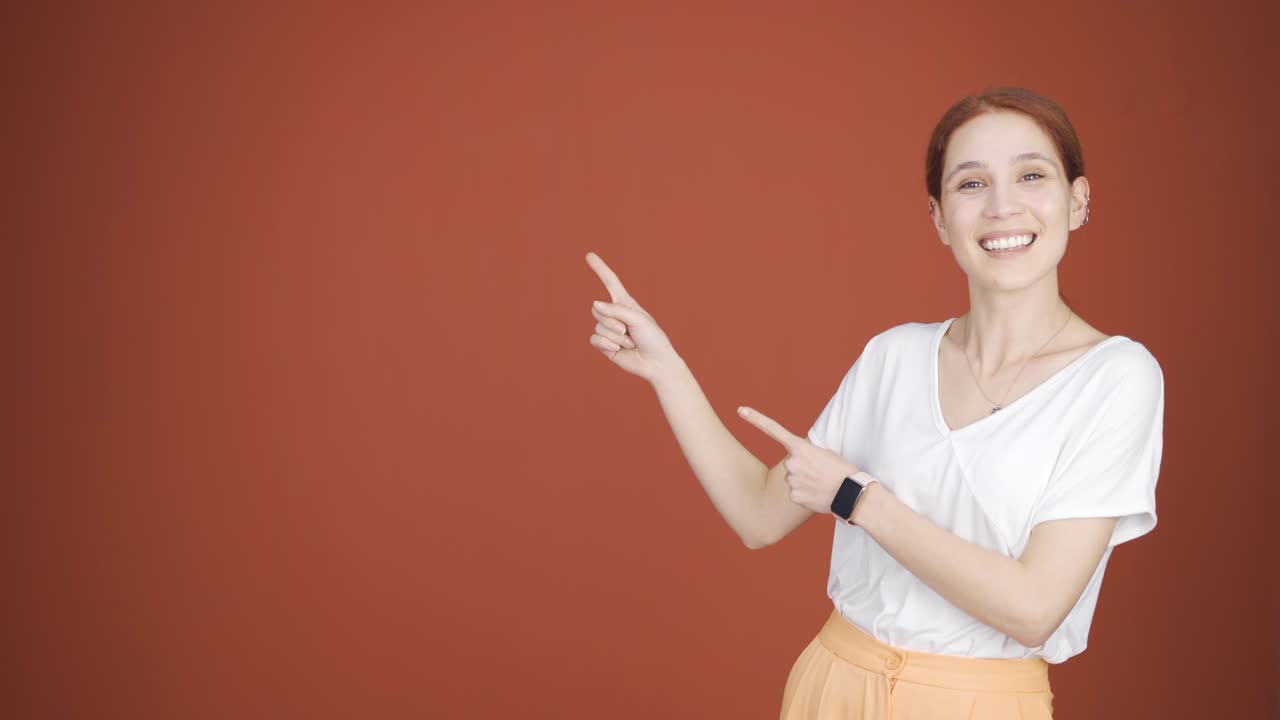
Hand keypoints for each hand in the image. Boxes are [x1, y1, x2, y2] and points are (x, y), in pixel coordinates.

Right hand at [585, 251, 680, 382]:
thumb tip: (594, 304)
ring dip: (615, 336)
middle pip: (598, 310)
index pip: (610, 282)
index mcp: (625, 304)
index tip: (589, 255)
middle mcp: (615, 315)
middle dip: (613, 322)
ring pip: (598, 326)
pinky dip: (607, 344)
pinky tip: (619, 349)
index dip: (600, 269)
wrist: (656, 363)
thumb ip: (616, 310)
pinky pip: (594, 339)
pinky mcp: (604, 345)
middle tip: (628, 331)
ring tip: (630, 342)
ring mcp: (608, 330)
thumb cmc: (653, 338)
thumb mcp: (638, 319)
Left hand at [736, 406, 860, 515]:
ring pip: (792, 480)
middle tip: (820, 473)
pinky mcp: (794, 496)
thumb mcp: (826, 453)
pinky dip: (805, 495)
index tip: (740, 411)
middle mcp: (792, 463)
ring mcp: (791, 480)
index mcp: (800, 448)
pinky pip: (795, 494)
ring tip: (821, 484)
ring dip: (804, 482)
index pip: (773, 430)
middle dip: (802, 468)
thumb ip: (806, 454)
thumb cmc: (842, 471)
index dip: (755, 419)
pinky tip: (818, 494)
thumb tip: (796, 463)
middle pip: (790, 464)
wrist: (852, 494)